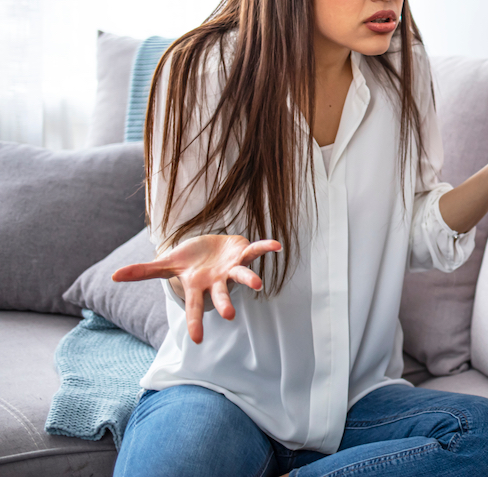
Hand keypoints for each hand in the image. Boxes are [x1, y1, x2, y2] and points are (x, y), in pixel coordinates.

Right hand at [111, 234, 281, 343]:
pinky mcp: (243, 253)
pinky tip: (277, 245)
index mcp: (198, 286)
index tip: (197, 340)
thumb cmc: (190, 261)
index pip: (195, 307)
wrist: (210, 247)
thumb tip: (113, 277)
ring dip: (250, 279)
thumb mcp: (167, 265)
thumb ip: (144, 272)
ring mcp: (232, 268)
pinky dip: (265, 247)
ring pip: (242, 275)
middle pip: (221, 295)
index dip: (195, 322)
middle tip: (230, 316)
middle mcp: (217, 281)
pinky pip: (256, 251)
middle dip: (224, 304)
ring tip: (258, 285)